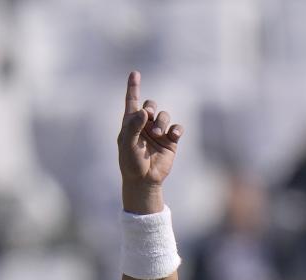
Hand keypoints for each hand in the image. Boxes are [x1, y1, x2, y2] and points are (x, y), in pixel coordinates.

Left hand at [117, 71, 182, 211]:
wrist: (144, 180)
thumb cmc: (131, 163)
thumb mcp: (128, 144)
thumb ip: (133, 126)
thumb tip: (144, 111)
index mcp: (130, 124)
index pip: (132, 102)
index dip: (133, 87)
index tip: (135, 73)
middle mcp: (144, 125)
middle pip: (151, 105)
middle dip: (150, 107)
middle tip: (148, 117)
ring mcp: (158, 132)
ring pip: (164, 116)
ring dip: (162, 122)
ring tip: (157, 134)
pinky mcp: (170, 140)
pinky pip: (177, 127)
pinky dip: (176, 129)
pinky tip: (172, 135)